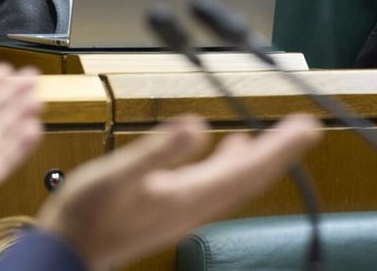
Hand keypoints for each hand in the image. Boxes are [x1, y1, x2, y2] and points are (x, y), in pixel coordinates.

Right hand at [35, 114, 321, 270]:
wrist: (68, 251)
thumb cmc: (88, 214)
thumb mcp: (118, 174)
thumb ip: (158, 151)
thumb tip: (197, 126)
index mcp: (189, 196)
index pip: (248, 169)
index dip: (280, 148)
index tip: (308, 126)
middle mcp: (196, 207)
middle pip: (250, 176)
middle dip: (280, 151)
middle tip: (305, 127)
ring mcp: (186, 210)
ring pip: (235, 181)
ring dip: (259, 157)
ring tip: (277, 136)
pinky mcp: (173, 209)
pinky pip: (216, 183)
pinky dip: (231, 163)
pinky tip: (226, 149)